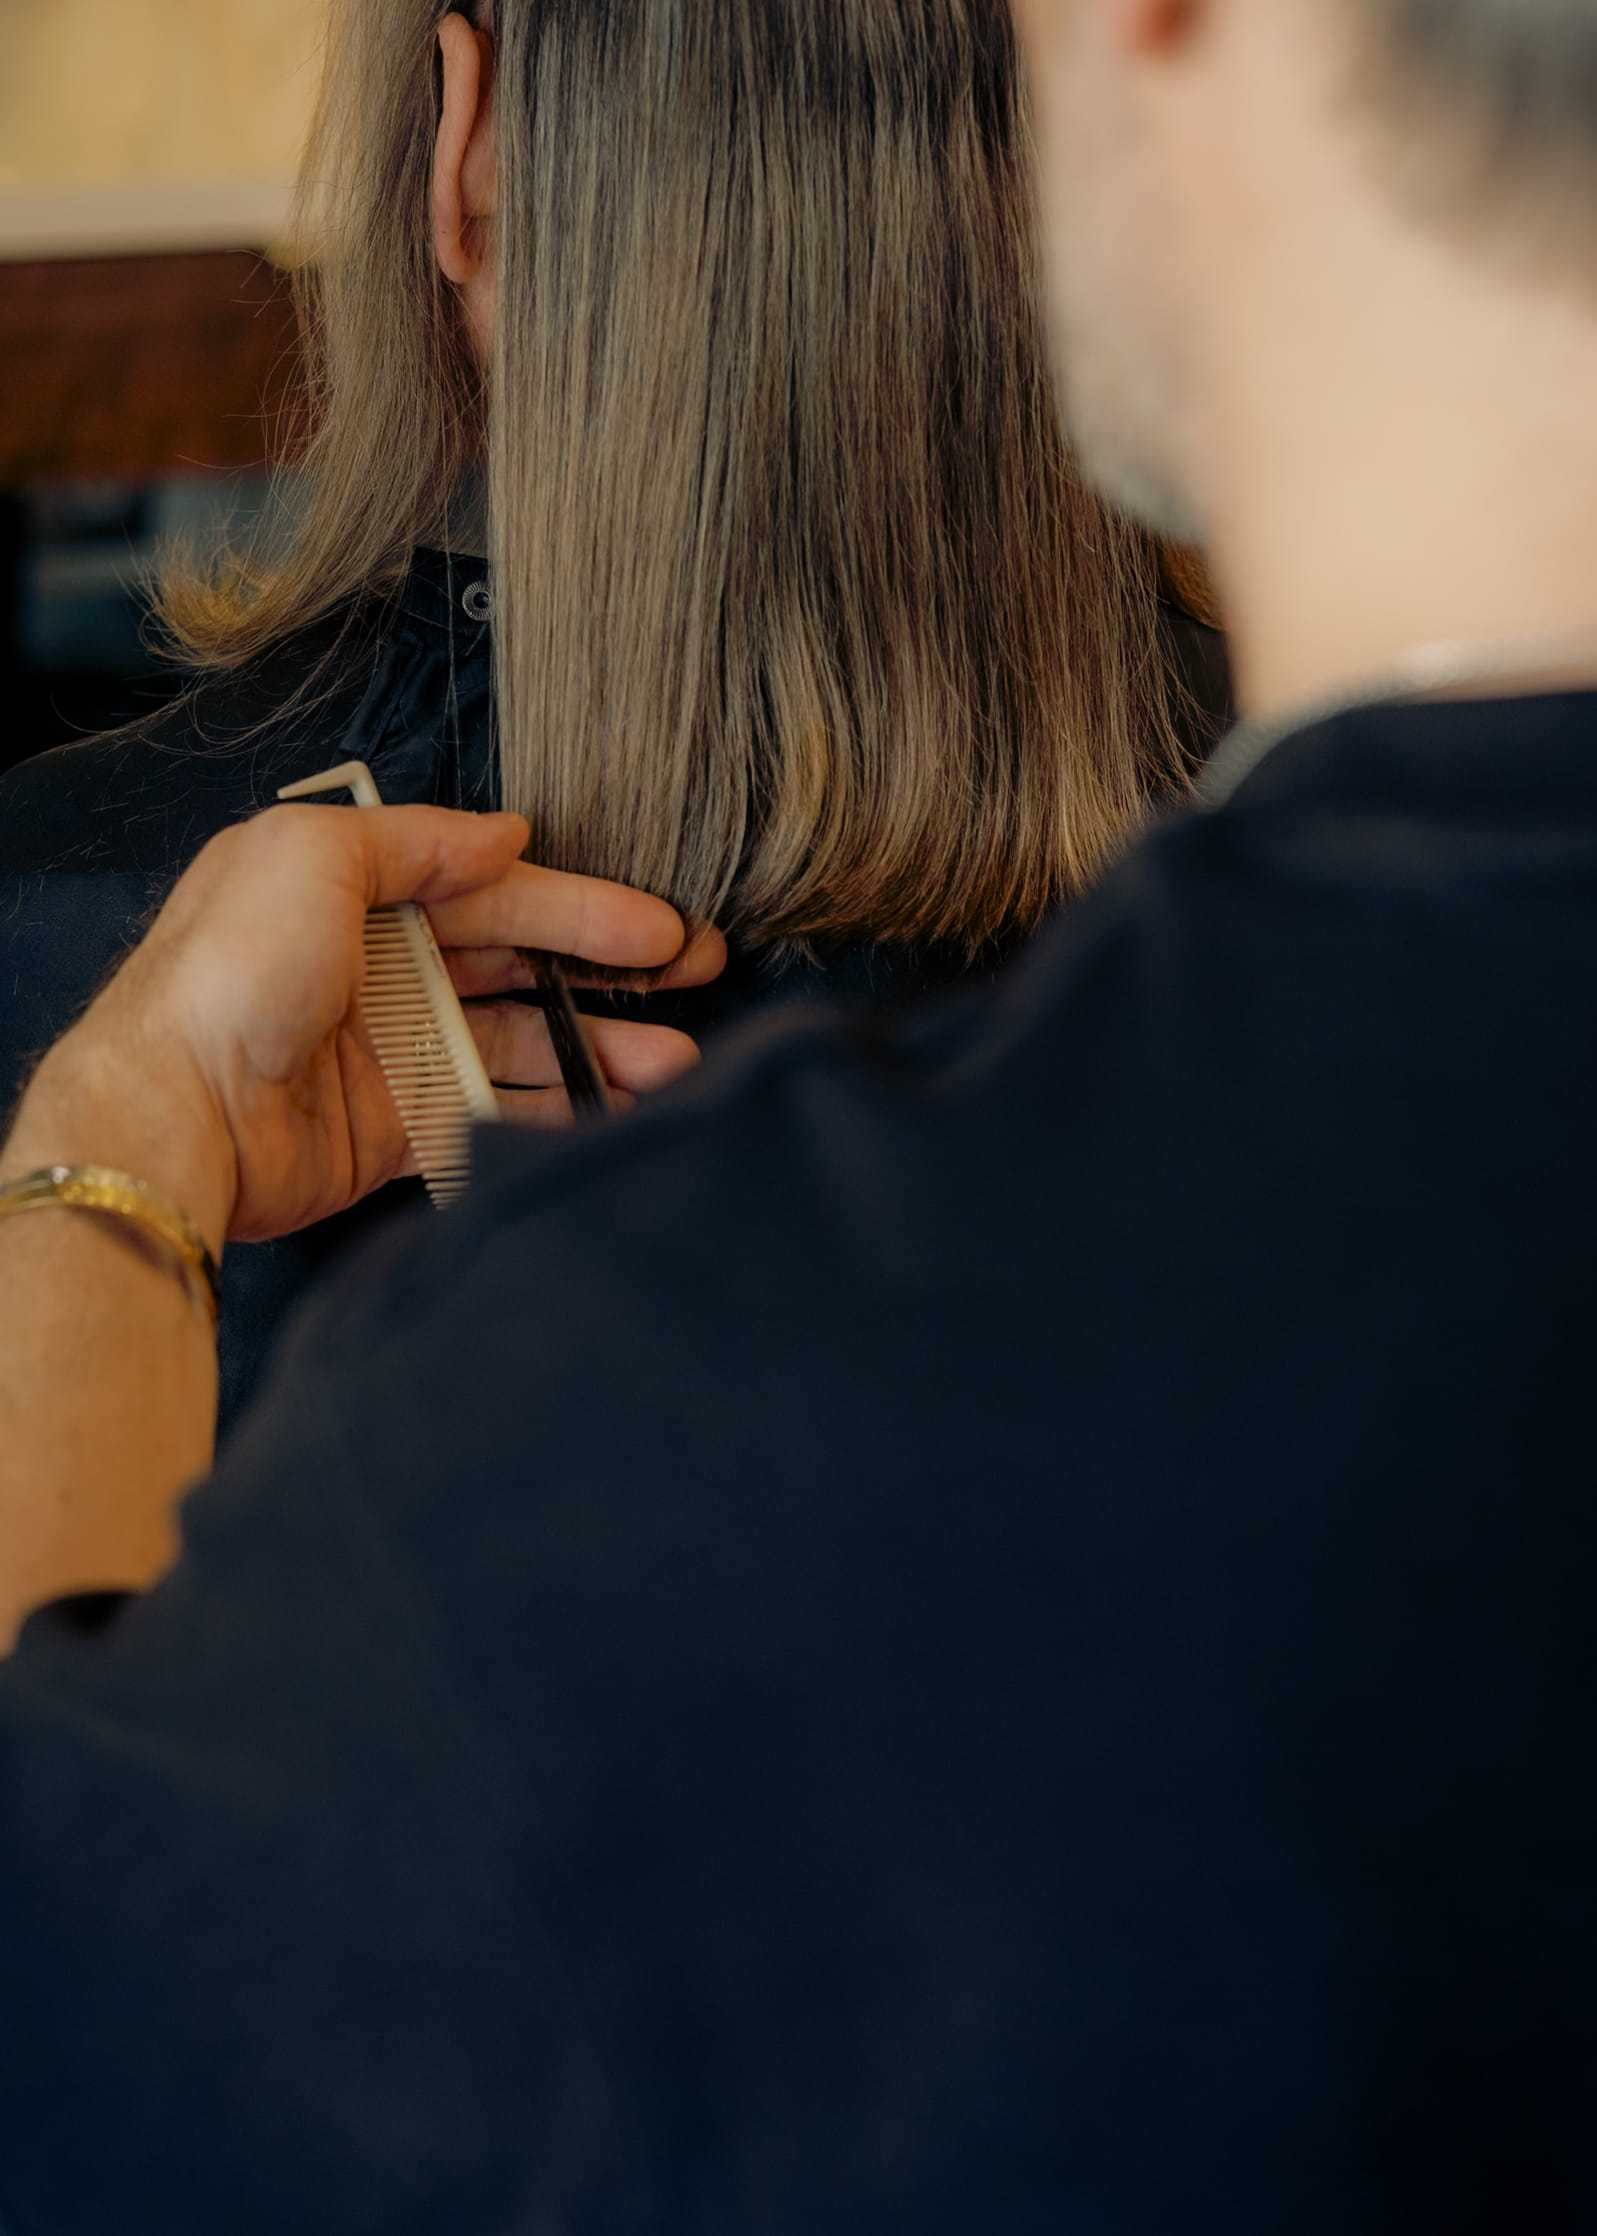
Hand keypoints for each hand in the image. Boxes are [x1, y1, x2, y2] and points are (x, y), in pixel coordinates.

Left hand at [17, 806, 724, 1250]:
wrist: (179, 1114)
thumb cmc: (231, 973)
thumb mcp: (312, 855)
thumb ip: (416, 837)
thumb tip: (507, 831)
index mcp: (360, 893)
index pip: (496, 892)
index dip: (582, 904)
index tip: (659, 927)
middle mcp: (383, 967)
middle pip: (522, 962)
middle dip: (612, 970)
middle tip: (698, 976)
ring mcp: (396, 1052)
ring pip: (524, 1043)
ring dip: (602, 1047)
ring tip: (675, 1062)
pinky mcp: (399, 1128)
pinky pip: (498, 1115)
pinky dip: (560, 1114)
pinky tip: (618, 1110)